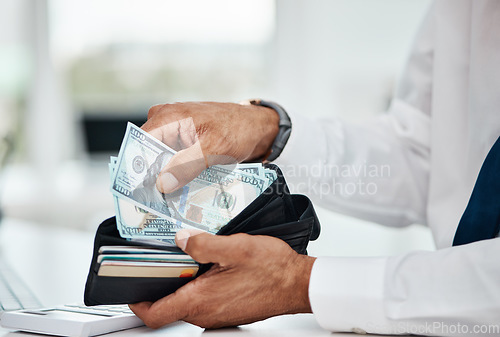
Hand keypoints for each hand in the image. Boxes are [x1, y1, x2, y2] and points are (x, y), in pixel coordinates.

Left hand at [129, 230, 315, 328]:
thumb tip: (180, 239)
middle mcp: (206, 314)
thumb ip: (201, 243)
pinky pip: (204, 302)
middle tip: (163, 261)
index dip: (137, 302)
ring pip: (187, 303)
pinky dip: (199, 286)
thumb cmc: (272, 269)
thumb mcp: (234, 247)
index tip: (131, 287)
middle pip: (169, 306)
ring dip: (183, 283)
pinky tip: (211, 267)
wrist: (297, 284)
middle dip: (162, 284)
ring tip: (190, 258)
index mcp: (200, 301)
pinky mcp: (228, 311)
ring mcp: (218, 315)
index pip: (154, 314)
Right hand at [141, 102, 279, 193]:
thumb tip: (162, 183)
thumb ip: (187, 164)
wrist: (256, 127)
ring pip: (158, 160)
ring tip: (166, 202)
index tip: (139, 194)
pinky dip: (174, 175)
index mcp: (168, 117)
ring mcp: (172, 132)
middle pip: (146, 154)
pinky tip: (179, 192)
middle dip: (150, 177)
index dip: (137, 170)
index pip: (139, 145)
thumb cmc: (238, 129)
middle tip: (155, 203)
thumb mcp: (214, 149)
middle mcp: (165, 121)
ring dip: (163, 179)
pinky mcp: (181, 142)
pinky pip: (171, 161)